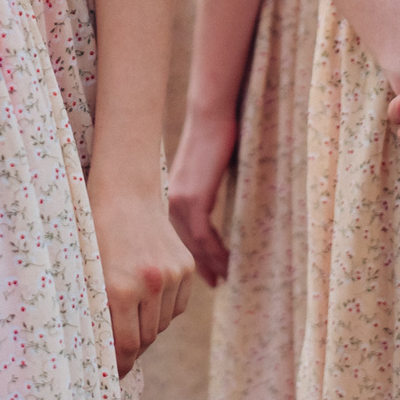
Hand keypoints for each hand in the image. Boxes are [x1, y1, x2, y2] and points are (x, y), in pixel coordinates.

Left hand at [90, 177, 196, 375]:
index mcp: (120, 288)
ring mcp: (172, 274)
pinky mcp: (186, 267)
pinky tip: (150, 291)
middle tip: (121, 340)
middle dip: (134, 343)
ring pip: (163, 322)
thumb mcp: (91, 273)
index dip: (121, 364)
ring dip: (149, 323)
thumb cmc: (97, 233)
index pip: (126, 346)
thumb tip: (111, 351)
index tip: (116, 372)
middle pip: (146, 337)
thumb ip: (100, 311)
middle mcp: (149, 283)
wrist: (125, 193)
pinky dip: (164, 307)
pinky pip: (177, 306)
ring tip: (133, 305)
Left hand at [165, 104, 238, 284]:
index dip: (192, 255)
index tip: (204, 271)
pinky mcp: (195, 199)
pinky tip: (228, 263)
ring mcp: (181, 201)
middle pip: (182, 244)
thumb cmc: (212, 137)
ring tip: (225, 279)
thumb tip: (212, 205)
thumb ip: (203, 190)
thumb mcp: (203, 171)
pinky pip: (203, 236)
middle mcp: (170, 201)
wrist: (210, 116)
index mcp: (171, 195)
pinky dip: (216, 253)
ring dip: (211, 264)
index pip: (176, 235)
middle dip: (199, 266)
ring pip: (193, 245)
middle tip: (214, 283)